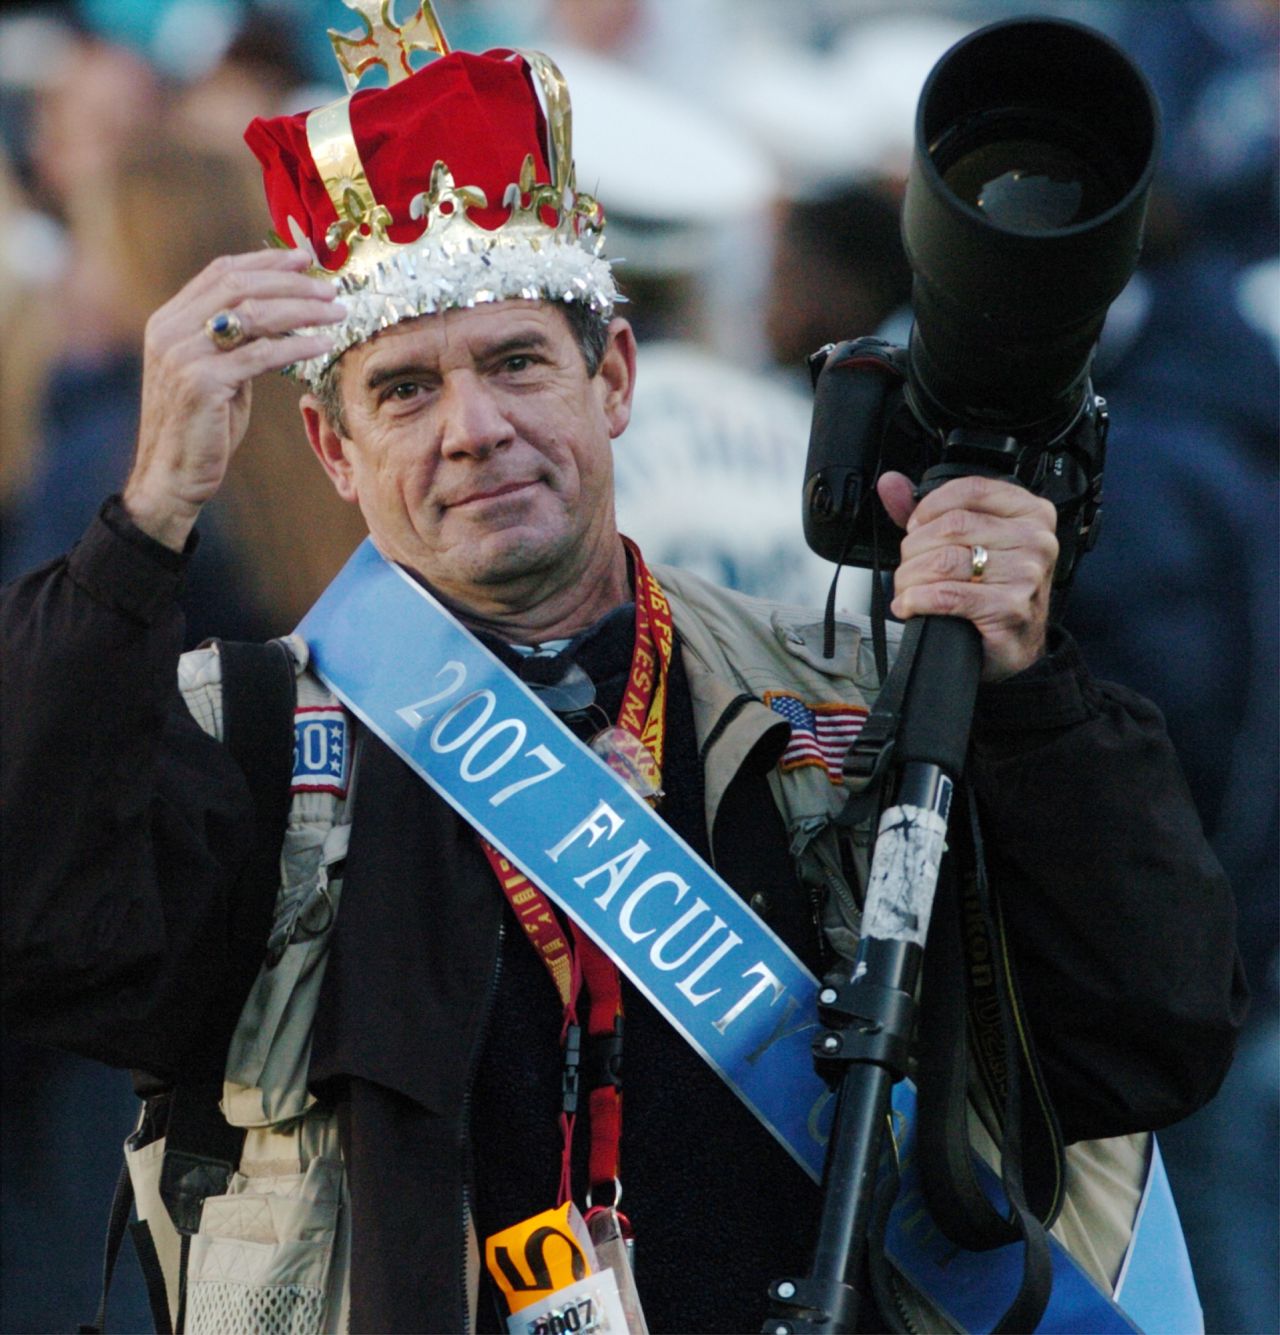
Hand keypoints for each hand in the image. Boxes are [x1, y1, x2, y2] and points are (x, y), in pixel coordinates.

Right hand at [124, 249, 342, 550]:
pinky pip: (259, 355)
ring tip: (336, 313)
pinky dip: (296, 346)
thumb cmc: (202, 428)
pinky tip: (323, 345)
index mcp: (170, 319)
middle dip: (291, 282)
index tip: (304, 259)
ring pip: (252, 315)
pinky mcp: (201, 382)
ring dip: (301, 309)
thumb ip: (236, 342)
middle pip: (239, 285)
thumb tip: (280, 315)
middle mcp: (170, 329)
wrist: (171, 476)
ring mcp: (183, 354)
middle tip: (330, 288)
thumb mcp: (217, 374)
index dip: (265, 261)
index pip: (221, 272)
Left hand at [877, 471, 1058, 681]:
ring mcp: (1025, 574)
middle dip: (914, 548)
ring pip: (944, 560)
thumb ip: (930, 511)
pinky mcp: (1009, 608)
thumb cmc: (994, 591)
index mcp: (1030, 513)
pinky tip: (909, 606)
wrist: (1017, 647)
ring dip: (910, 577)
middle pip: (952, 526)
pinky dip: (917, 600)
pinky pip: (946, 595)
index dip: (930, 507)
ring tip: (907, 589)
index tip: (915, 527)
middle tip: (908, 567)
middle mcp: (1035, 539)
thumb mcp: (971, 544)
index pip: (971, 489)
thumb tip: (890, 483)